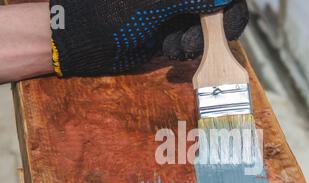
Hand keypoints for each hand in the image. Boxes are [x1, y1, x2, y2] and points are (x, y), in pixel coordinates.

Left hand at [50, 0, 248, 76]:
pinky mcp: (169, 30)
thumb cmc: (106, 14)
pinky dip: (188, 48)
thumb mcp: (151, 4)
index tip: (223, 24)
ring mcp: (174, 10)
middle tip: (195, 41)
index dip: (227, 6)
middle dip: (212, 26)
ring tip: (176, 48)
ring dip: (199, 40)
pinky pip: (192, 39)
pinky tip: (170, 51)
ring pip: (207, 24)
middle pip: (215, 6)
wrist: (81, 42)